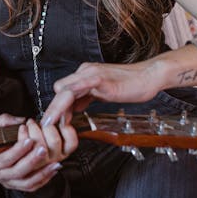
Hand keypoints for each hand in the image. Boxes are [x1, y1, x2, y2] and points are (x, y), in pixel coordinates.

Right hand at [0, 115, 77, 191]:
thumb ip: (2, 122)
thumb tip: (21, 120)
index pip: (4, 159)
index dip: (18, 151)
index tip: (29, 139)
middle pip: (17, 172)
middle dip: (32, 161)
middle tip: (44, 149)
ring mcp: (7, 181)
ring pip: (25, 183)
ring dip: (41, 174)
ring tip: (54, 164)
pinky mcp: (14, 184)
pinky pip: (30, 187)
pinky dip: (43, 180)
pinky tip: (53, 171)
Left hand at [42, 61, 161, 127]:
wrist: (149, 76)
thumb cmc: (130, 85)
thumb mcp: (103, 93)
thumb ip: (88, 97)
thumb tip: (75, 107)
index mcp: (85, 74)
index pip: (63, 90)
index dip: (57, 107)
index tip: (53, 123)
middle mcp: (85, 71)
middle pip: (59, 90)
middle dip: (52, 109)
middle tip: (47, 127)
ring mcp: (91, 74)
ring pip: (64, 90)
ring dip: (56, 108)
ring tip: (51, 124)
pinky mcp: (100, 80)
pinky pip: (77, 90)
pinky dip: (67, 103)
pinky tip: (66, 116)